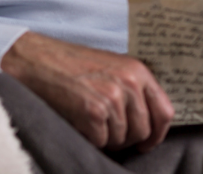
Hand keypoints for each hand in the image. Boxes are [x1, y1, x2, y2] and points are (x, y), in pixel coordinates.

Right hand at [0, 32, 172, 151]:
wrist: (37, 60)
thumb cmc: (72, 66)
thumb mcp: (112, 68)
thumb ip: (134, 89)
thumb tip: (149, 121)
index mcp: (138, 70)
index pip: (165, 112)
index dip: (157, 133)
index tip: (147, 142)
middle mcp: (129, 82)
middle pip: (143, 131)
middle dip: (127, 138)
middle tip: (107, 130)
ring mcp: (112, 97)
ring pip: (122, 140)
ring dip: (106, 138)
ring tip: (89, 120)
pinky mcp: (93, 112)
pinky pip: (102, 141)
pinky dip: (90, 139)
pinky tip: (79, 122)